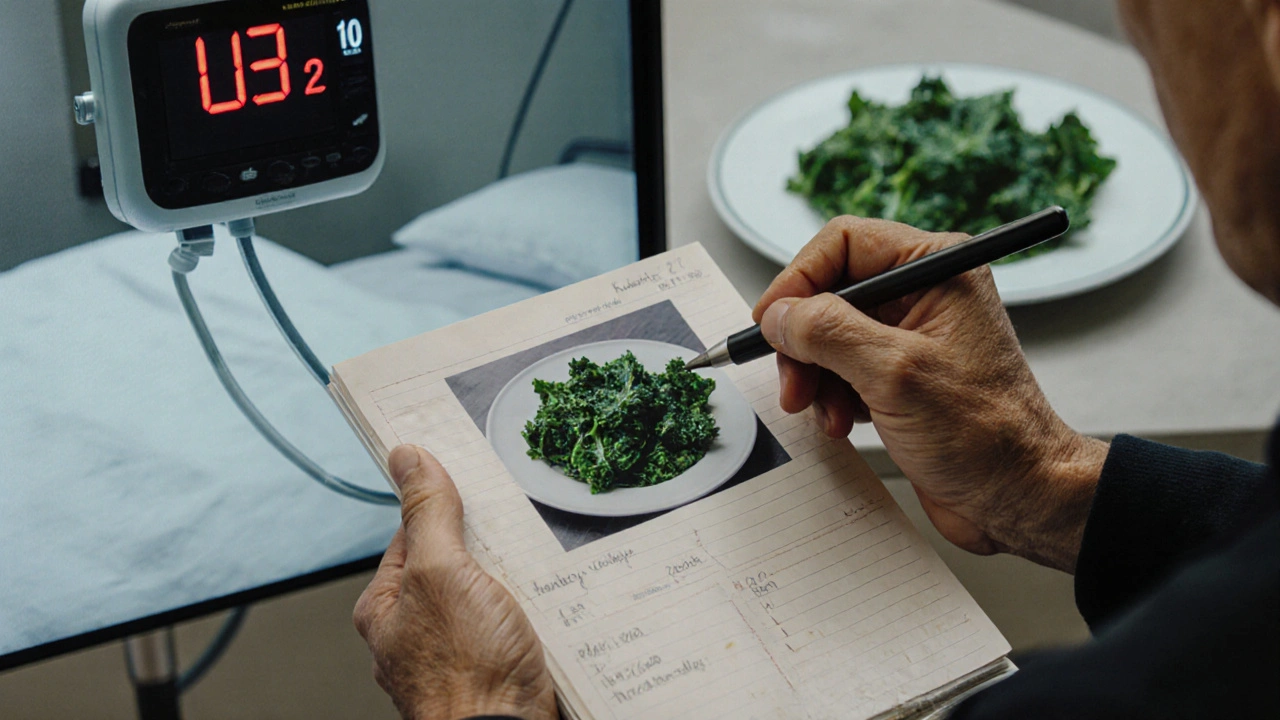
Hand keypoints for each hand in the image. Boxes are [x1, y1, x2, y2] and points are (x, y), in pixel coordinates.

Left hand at [354, 445, 556, 719]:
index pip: (414, 534)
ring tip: (533, 582)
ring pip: (489, 597)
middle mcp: (415, 634)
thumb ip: (427, 514)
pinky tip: (545, 612)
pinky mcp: (493, 671)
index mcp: (386, 607)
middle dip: (490, 551)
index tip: (472, 489)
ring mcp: (455, 655)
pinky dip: (531, 615)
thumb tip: (407, 458)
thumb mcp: (441, 571)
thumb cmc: (464, 674)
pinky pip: (513, 627)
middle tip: (513, 544)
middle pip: (455, 564)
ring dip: (516, 585)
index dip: (445, 510)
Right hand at [753, 216, 1107, 571]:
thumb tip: (778, 314)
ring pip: (829, 335)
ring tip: (829, 414)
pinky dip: (832, 397)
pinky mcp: (901, 376)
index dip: (799, 280)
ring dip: (816, 376)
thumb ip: (828, 333)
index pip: (843, 244)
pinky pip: (842, 370)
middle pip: (829, 292)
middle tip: (794, 382)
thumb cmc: (987, 435)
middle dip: (803, 340)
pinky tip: (845, 424)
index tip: (771, 321)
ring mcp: (911, 336)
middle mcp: (923, 294)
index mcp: (936, 269)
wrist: (1020, 497)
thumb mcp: (895, 374)